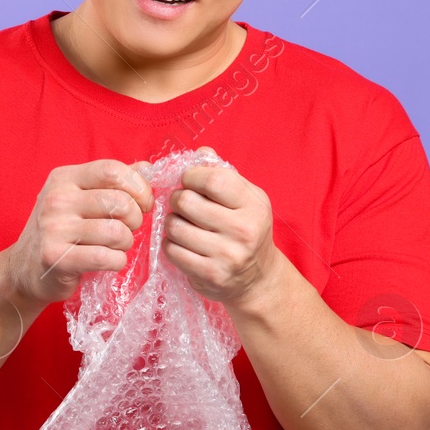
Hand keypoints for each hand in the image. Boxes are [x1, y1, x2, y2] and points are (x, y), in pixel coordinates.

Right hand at [4, 159, 153, 307]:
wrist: (24, 269)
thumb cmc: (60, 230)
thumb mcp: (79, 197)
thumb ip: (112, 182)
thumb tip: (146, 169)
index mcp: (65, 178)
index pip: (112, 170)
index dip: (138, 187)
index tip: (143, 203)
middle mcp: (57, 199)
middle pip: (120, 202)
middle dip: (136, 219)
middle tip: (128, 228)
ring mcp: (54, 228)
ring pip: (116, 231)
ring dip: (126, 243)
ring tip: (117, 246)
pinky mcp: (56, 258)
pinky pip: (105, 257)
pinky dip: (117, 261)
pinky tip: (110, 261)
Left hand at [163, 147, 280, 308]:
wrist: (258, 278)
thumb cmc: (247, 229)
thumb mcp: (246, 198)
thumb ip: (223, 173)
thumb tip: (202, 151)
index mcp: (254, 205)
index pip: (212, 179)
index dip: (191, 176)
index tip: (189, 181)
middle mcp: (243, 230)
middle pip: (186, 201)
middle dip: (177, 199)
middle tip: (183, 204)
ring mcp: (226, 255)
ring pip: (174, 226)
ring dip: (172, 222)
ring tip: (183, 223)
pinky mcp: (209, 274)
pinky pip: (172, 250)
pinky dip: (171, 244)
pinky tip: (183, 243)